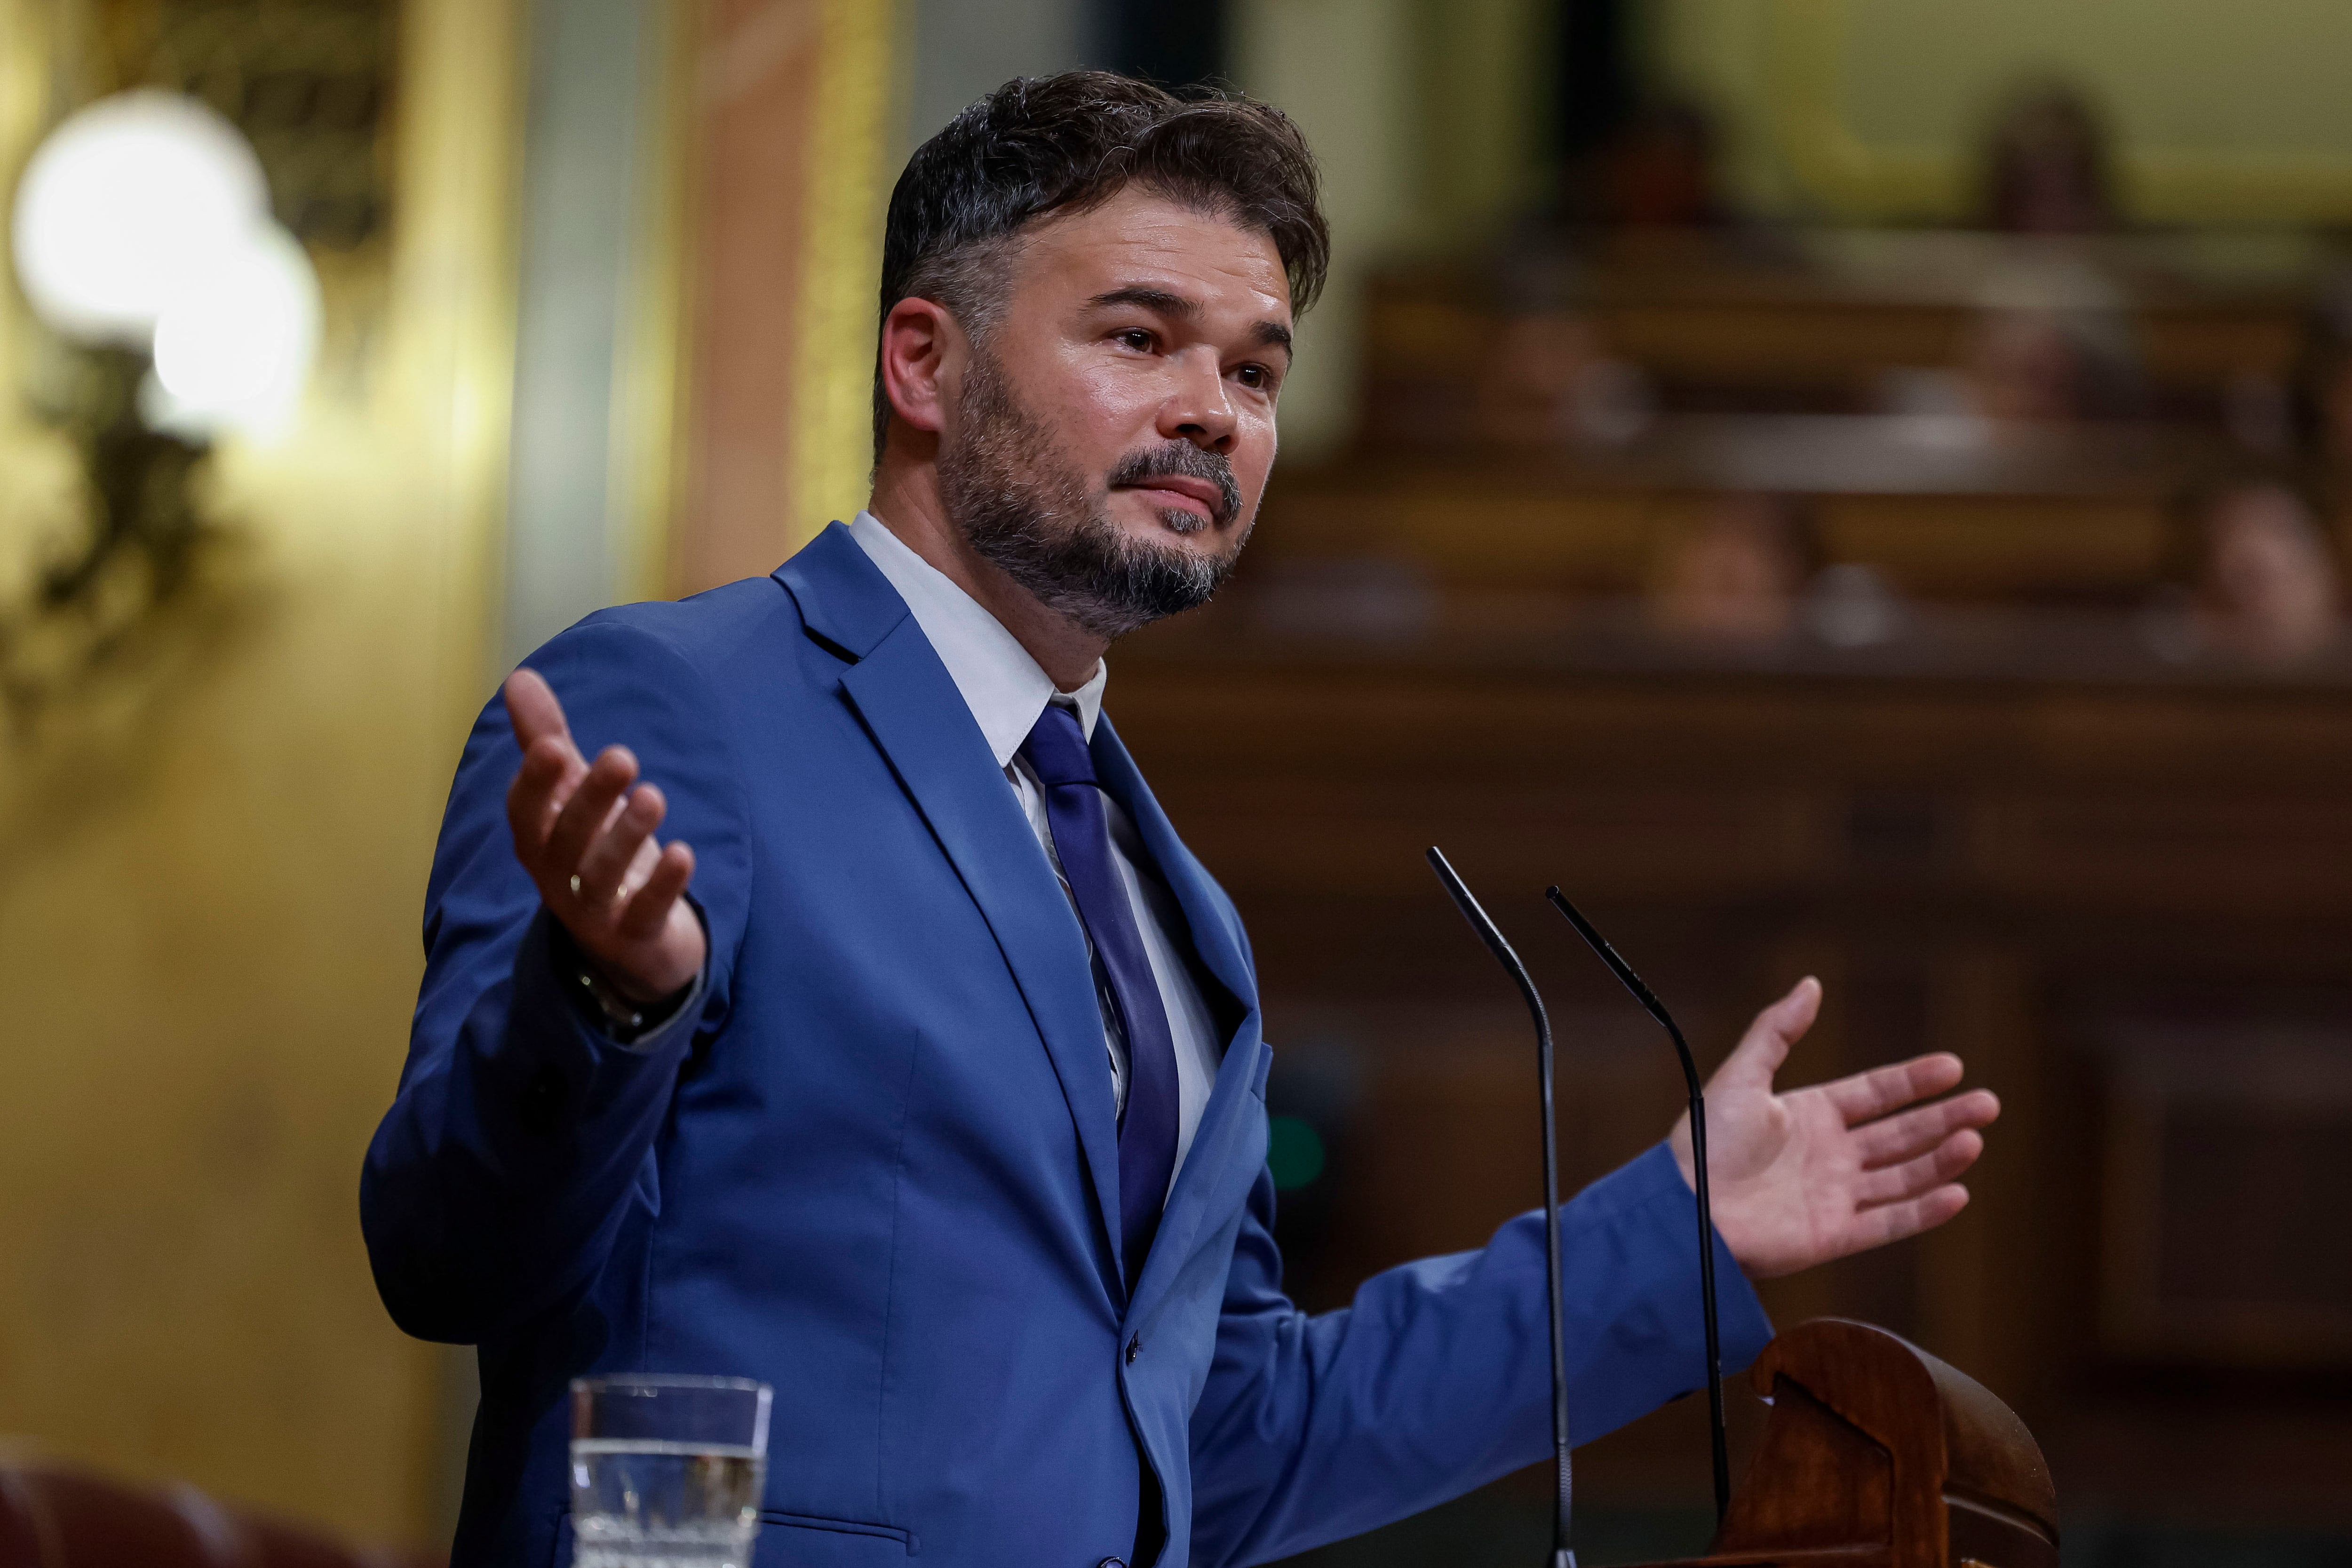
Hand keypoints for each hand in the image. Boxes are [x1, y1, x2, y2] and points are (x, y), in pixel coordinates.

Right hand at [502, 668, 705, 1001]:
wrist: (629, 940)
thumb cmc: (593, 851)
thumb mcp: (570, 796)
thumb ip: (547, 740)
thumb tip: (519, 677)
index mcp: (538, 840)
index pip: (525, 812)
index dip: (534, 783)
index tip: (553, 746)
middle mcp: (557, 878)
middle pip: (565, 841)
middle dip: (589, 800)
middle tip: (622, 756)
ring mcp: (594, 912)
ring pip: (602, 878)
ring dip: (626, 837)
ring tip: (653, 796)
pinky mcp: (634, 936)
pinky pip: (644, 914)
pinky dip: (663, 886)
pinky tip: (685, 854)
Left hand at [1669, 978, 1999, 1279]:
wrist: (1683, 1206)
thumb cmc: (1704, 1141)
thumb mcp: (1742, 1075)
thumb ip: (1777, 1030)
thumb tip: (1810, 984)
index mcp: (1810, 1115)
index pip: (1876, 1093)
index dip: (1914, 1080)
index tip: (1953, 1066)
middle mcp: (1829, 1154)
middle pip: (1901, 1134)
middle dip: (1944, 1118)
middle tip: (1989, 1103)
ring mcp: (1834, 1195)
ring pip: (1903, 1176)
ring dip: (1940, 1160)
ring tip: (1974, 1140)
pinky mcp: (1833, 1234)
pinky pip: (1888, 1222)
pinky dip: (1924, 1210)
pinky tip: (1957, 1192)